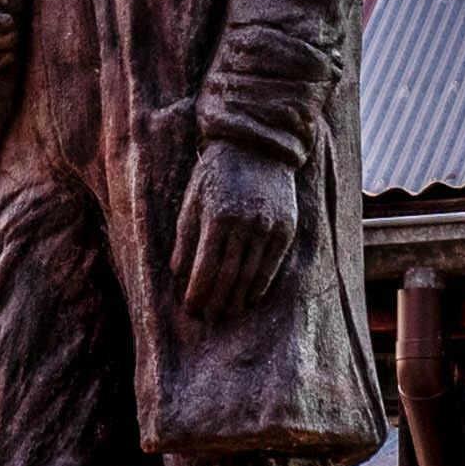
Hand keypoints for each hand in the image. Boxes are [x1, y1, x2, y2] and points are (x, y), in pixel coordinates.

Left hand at [172, 137, 305, 320]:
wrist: (257, 148)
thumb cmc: (216, 174)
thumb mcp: (193, 201)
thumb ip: (185, 237)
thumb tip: (179, 274)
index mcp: (217, 217)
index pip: (205, 268)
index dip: (197, 292)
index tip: (191, 307)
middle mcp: (245, 224)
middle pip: (228, 276)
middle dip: (216, 301)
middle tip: (208, 317)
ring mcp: (268, 227)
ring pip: (251, 275)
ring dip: (237, 299)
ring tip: (227, 313)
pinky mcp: (285, 228)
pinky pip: (272, 265)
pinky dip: (260, 285)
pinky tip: (250, 298)